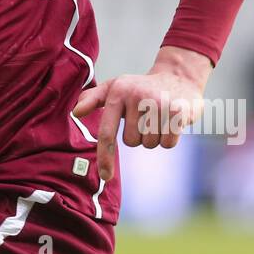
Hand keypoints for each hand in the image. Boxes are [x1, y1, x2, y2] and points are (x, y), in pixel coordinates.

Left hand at [71, 46, 211, 179]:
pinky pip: (168, 143)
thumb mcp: (116, 87)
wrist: (178, 76)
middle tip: (146, 116)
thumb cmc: (140, 87)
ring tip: (159, 116)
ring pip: (150, 144)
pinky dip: (170, 138)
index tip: (105, 176)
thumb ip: (93, 98)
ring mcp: (158, 103)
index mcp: (118, 91)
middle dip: (138, 135)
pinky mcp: (178, 111)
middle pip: (131, 141)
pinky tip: (171, 121)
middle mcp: (137, 96)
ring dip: (154, 136)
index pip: (107, 131)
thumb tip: (76, 112)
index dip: (105, 156)